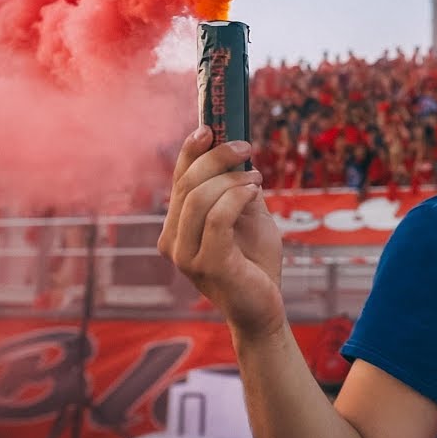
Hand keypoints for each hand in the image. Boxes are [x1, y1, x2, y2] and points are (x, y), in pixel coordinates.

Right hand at [158, 126, 284, 337]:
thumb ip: (237, 190)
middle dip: (216, 157)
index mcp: (176, 228)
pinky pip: (217, 217)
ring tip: (256, 178)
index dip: (190, 151)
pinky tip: (254, 192)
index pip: (178, 181)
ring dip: (231, 178)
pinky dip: (236, 197)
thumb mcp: (248, 217)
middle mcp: (172, 241)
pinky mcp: (206, 264)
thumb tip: (236, 153)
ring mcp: (185, 255)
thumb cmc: (256, 264)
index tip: (209, 128)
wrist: (263, 309)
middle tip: (245, 147)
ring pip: (200, 197)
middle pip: (187, 184)